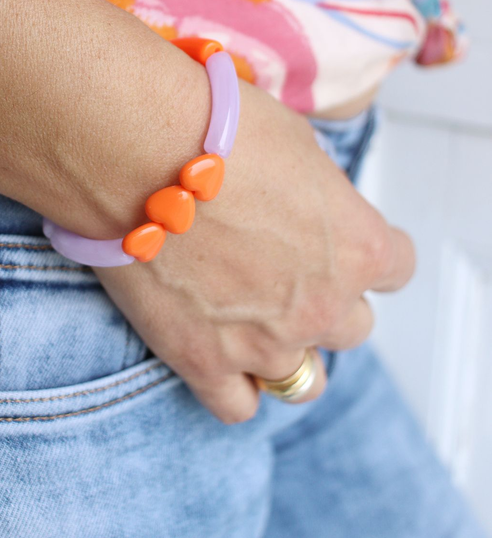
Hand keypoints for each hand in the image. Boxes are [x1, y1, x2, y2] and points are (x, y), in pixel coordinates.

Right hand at [0, 0, 414, 423]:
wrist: (139, 148)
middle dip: (323, 300)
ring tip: (248, 315)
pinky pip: (238, 407)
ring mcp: (265, 342)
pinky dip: (234, 386)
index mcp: (358, 245)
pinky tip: (217, 352)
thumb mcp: (298, 144)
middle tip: (280, 271)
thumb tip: (308, 206)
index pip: (397, 268)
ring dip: (284, 348)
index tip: (339, 245)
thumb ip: (320, 196)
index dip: (366, 254)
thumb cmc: (215, 130)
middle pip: (352, 326)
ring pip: (303, 378)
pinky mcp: (202, 362)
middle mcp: (323, 302)